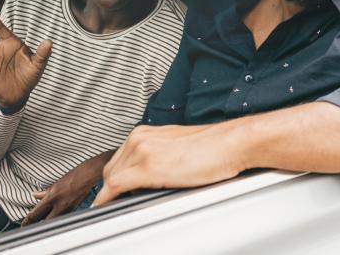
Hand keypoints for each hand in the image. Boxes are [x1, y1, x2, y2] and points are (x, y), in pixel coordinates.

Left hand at [21, 150, 112, 224]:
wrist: (94, 171)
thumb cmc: (79, 173)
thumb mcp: (59, 180)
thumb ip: (47, 190)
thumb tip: (36, 195)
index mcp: (53, 195)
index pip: (36, 212)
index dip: (28, 219)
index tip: (24, 222)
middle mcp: (60, 203)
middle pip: (44, 220)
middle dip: (37, 223)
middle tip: (30, 225)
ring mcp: (69, 206)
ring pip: (54, 219)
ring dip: (48, 220)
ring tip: (42, 221)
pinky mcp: (76, 207)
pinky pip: (64, 215)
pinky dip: (58, 216)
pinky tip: (57, 215)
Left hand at [93, 123, 236, 206]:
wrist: (231, 143)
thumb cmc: (213, 147)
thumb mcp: (176, 147)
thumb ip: (158, 155)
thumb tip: (148, 176)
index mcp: (146, 132)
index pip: (118, 160)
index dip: (116, 178)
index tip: (117, 191)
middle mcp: (140, 138)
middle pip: (111, 170)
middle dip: (113, 187)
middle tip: (122, 201)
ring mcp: (143, 151)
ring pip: (111, 179)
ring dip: (114, 194)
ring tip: (123, 205)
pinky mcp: (148, 167)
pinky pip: (115, 186)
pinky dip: (108, 199)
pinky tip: (111, 206)